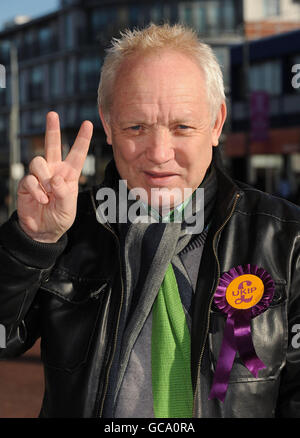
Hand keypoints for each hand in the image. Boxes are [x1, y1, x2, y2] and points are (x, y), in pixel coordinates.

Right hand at [17, 112, 92, 242]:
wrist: (42, 231)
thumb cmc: (59, 218)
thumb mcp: (68, 208)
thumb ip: (65, 193)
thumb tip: (54, 178)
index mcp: (69, 175)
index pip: (77, 155)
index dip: (82, 139)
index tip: (88, 124)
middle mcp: (54, 171)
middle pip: (52, 146)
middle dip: (52, 129)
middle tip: (52, 114)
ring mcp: (39, 176)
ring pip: (38, 161)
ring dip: (44, 178)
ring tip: (48, 194)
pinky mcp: (26, 183)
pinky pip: (30, 180)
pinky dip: (36, 191)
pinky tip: (41, 200)